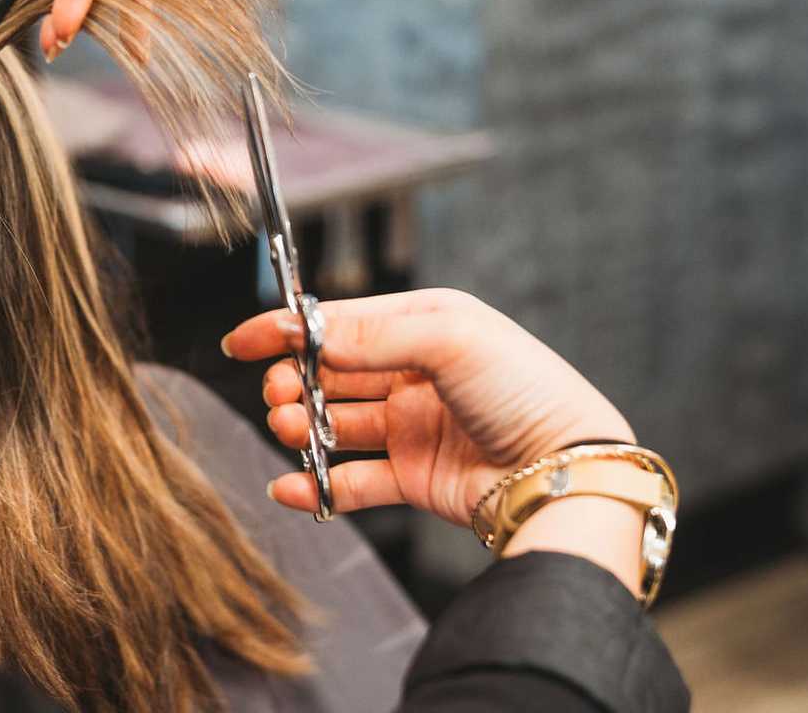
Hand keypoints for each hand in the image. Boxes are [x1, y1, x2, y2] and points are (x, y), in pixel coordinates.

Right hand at [221, 289, 634, 526]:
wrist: (564, 470)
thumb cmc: (526, 391)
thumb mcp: (450, 338)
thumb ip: (373, 334)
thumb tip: (310, 336)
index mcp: (427, 325)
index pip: (342, 321)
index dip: (289, 331)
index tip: (243, 342)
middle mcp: (417, 374)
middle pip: (333, 373)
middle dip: (295, 382)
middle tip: (279, 394)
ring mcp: (414, 427)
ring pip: (338, 424)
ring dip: (303, 427)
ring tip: (290, 430)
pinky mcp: (415, 477)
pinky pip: (353, 480)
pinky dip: (317, 484)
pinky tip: (290, 485)